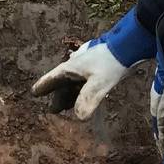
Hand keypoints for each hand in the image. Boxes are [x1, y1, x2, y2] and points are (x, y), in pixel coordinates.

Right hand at [31, 8, 153, 118]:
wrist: (129, 46)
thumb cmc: (111, 62)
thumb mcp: (99, 82)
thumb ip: (88, 99)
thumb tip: (79, 117)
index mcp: (72, 67)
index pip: (53, 78)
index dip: (44, 86)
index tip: (34, 93)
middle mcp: (76, 66)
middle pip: (63, 83)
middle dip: (59, 96)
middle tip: (55, 109)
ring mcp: (87, 66)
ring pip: (74, 82)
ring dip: (70, 94)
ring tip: (69, 106)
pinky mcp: (98, 67)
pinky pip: (84, 81)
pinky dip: (81, 91)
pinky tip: (86, 97)